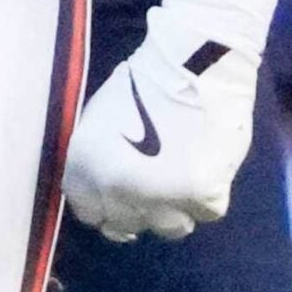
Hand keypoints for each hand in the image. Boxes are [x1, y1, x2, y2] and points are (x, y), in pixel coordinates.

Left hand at [65, 30, 262, 240]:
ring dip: (172, 208)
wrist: (194, 64)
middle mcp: (118, 189)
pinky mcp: (203, 198)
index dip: (103, 205)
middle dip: (135, 208)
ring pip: (166, 228)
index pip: (87, 211)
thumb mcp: (99, 118)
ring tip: (179, 177)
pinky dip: (206, 196)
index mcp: (86, 166)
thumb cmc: (144, 80)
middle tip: (152, 188)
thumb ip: (97, 161)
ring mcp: (161, 198)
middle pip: (123, 225)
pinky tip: (204, 166)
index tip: (116, 198)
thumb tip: (105, 192)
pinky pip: (203, 212)